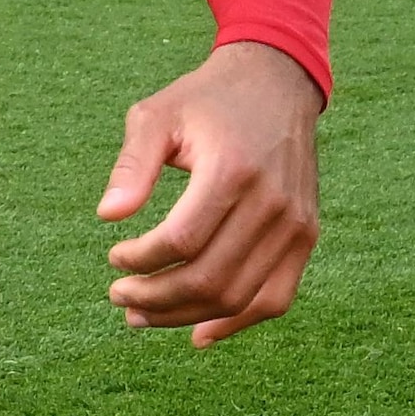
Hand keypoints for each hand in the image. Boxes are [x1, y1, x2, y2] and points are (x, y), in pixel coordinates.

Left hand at [98, 40, 321, 344]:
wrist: (277, 82)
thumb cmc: (208, 99)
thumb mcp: (158, 114)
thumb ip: (132, 165)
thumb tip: (108, 217)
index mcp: (233, 170)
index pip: (181, 241)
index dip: (140, 260)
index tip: (114, 256)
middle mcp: (273, 203)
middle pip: (209, 278)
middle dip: (156, 298)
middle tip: (119, 296)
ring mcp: (296, 224)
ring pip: (239, 297)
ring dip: (186, 316)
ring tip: (142, 315)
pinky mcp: (306, 236)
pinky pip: (276, 297)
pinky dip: (238, 322)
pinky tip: (198, 333)